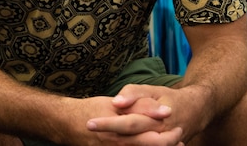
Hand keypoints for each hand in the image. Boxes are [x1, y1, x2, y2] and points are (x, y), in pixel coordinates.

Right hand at [49, 94, 178, 145]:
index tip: (176, 124)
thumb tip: (162, 109)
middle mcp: (119, 144)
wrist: (67, 123)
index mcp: (121, 129)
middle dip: (168, 142)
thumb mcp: (113, 104)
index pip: (151, 133)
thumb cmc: (91, 110)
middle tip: (179, 134)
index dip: (168, 132)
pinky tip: (153, 145)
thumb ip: (138, 106)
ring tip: (175, 143)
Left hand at [89, 84, 208, 143]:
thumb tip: (116, 102)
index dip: (108, 123)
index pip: (128, 123)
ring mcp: (162, 144)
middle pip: (130, 139)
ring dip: (117, 144)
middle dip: (108, 135)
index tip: (89, 122)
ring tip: (97, 139)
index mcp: (156, 119)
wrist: (197, 110)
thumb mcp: (153, 90)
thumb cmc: (170, 98)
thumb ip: (134, 93)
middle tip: (88, 129)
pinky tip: (112, 144)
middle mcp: (159, 134)